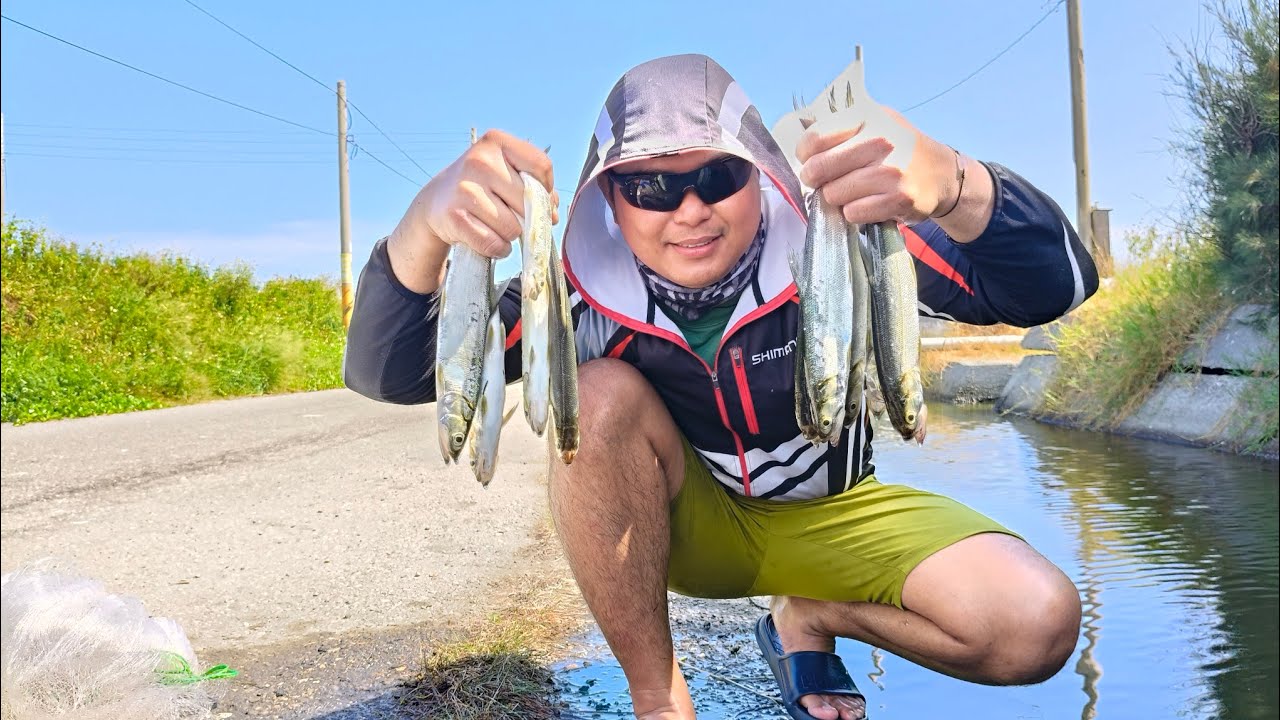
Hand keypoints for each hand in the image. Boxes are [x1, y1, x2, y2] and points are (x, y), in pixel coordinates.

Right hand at [388, 130, 557, 292]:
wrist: (437, 199)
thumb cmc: (481, 185)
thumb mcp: (505, 171)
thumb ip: (535, 186)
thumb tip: (552, 214)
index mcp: (496, 142)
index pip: (541, 166)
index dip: (546, 189)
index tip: (536, 198)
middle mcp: (479, 161)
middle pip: (529, 200)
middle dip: (528, 216)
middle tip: (512, 215)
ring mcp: (465, 189)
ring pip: (513, 227)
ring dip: (511, 235)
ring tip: (497, 226)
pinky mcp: (455, 217)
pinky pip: (494, 243)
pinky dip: (498, 248)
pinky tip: (490, 239)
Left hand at [794, 103, 957, 226]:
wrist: (942, 174)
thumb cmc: (900, 149)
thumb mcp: (875, 123)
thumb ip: (840, 127)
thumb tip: (801, 139)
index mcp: (869, 119)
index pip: (814, 139)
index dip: (805, 155)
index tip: (810, 160)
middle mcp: (881, 142)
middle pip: (818, 169)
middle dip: (816, 180)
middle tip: (825, 181)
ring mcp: (891, 172)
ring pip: (833, 194)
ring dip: (837, 198)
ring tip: (853, 191)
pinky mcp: (898, 199)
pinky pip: (853, 213)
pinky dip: (854, 213)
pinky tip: (867, 203)